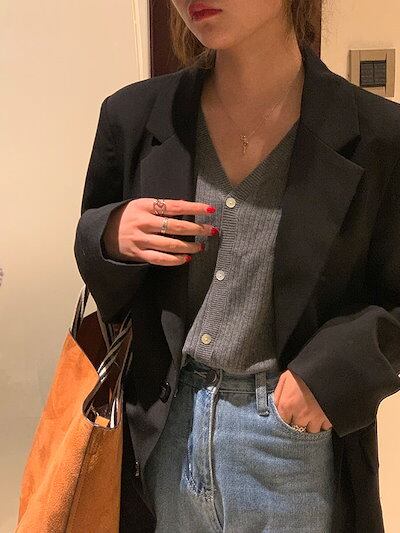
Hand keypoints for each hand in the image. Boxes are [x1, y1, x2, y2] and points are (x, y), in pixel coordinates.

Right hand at [102, 198, 217, 264]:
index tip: (209, 209)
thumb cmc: (126, 216)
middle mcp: (143, 222)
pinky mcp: (138, 254)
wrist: (102, 231)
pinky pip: (159, 259)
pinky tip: (186, 259)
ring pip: (170, 245)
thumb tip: (185, 206)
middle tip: (211, 230)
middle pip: (175, 227)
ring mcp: (140, 239)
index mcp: (145, 206)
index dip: (194, 208)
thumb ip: (161, 206)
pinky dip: (174, 260)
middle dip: (196, 229)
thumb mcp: (141, 205)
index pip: (174, 206)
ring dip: (188, 246)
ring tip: (200, 246)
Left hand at [273, 369, 332, 432]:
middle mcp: (301, 415)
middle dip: (298, 424)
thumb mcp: (285, 378)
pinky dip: (323, 423)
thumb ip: (278, 395)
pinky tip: (321, 413)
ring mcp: (316, 418)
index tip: (289, 417)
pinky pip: (325, 428)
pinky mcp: (330, 417)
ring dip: (311, 425)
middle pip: (297, 430)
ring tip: (311, 415)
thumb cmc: (303, 372)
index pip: (283, 424)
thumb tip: (275, 406)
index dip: (286, 420)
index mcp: (287, 405)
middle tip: (300, 416)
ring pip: (312, 431)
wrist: (325, 366)